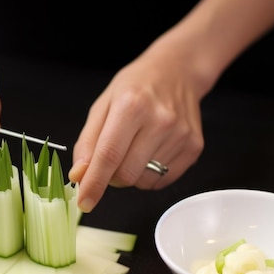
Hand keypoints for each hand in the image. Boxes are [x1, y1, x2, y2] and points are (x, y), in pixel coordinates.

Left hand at [68, 47, 207, 212]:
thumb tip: (79, 176)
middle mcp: (160, 121)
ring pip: (143, 181)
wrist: (177, 71)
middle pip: (126, 174)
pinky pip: (162, 180)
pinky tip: (152, 150)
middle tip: (112, 158)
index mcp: (132, 106)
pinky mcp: (194, 147)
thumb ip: (87, 143)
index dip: (94, 183)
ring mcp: (180, 135)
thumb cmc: (135, 87)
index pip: (108, 156)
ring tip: (135, 147)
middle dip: (111, 176)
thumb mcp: (103, 106)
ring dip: (131, 174)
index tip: (84, 202)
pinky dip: (150, 174)